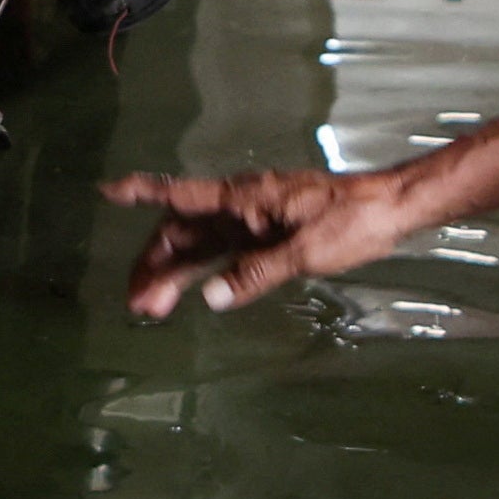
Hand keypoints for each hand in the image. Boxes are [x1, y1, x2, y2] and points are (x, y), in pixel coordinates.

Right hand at [99, 163, 410, 318]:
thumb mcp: (306, 250)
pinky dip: (204, 271)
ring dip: (175, 273)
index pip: (181, 195)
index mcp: (245, 200)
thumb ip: (256, 273)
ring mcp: (255, 221)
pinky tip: (195, 291)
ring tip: (152, 307)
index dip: (141, 192)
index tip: (106, 191)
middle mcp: (242, 207)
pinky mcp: (270, 235)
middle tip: (136, 303)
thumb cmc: (352, 221)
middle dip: (153, 263)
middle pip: (182, 231)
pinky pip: (225, 253)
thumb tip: (209, 297)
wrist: (392, 209)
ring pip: (200, 246)